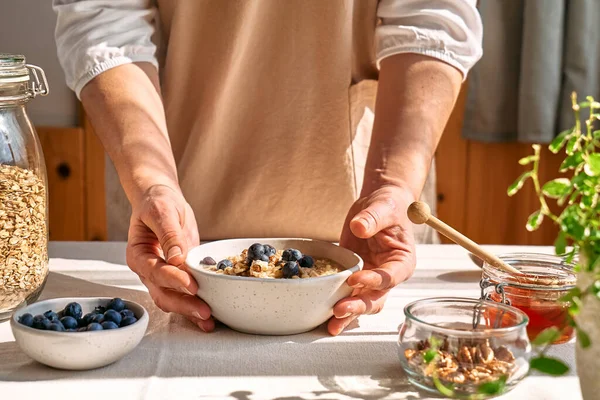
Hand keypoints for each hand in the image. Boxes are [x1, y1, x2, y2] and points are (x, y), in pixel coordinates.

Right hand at [126, 184, 213, 331]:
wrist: (162, 199)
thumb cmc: (158, 202)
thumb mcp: (162, 212)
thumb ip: (169, 235)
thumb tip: (177, 258)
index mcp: (138, 254)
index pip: (155, 271)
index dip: (173, 280)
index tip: (192, 285)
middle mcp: (147, 269)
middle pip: (163, 293)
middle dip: (184, 304)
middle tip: (204, 311)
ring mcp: (162, 275)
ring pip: (172, 299)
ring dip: (190, 311)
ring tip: (209, 321)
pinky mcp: (177, 275)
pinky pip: (184, 294)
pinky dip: (195, 304)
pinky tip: (210, 316)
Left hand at [328, 185, 416, 334]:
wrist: (378, 207)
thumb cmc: (387, 206)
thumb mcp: (382, 207)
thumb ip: (372, 218)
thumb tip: (359, 226)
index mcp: (402, 262)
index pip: (390, 277)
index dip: (374, 281)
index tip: (355, 279)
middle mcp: (389, 277)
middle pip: (376, 298)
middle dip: (358, 306)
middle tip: (339, 310)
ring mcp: (371, 281)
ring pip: (361, 303)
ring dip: (347, 315)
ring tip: (331, 325)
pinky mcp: (355, 279)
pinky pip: (346, 295)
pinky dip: (335, 306)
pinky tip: (322, 317)